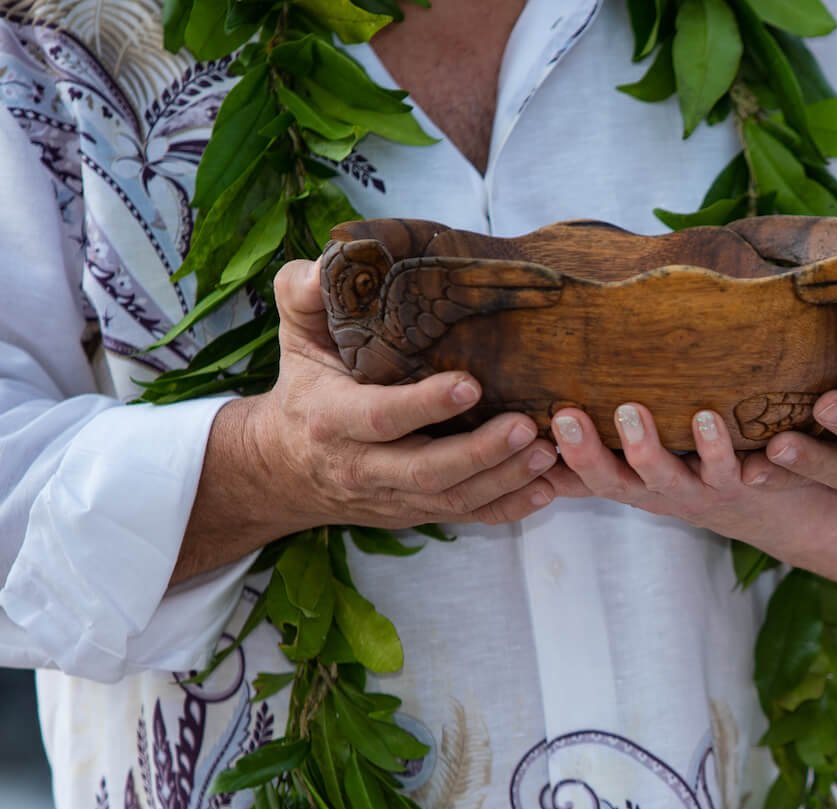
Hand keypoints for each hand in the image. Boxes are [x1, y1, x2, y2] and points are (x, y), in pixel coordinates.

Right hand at [235, 261, 559, 530]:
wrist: (288, 468)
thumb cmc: (306, 388)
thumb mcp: (296, 337)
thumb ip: (303, 294)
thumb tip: (330, 263)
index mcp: (333, 418)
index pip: (380, 418)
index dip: (424, 405)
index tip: (471, 385)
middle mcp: (364, 466)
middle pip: (426, 470)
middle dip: (479, 452)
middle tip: (526, 426)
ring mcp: (395, 496)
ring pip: (453, 498)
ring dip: (504, 479)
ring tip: (547, 453)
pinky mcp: (419, 512)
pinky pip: (467, 517)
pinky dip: (509, 507)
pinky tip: (546, 488)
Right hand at [546, 400, 814, 549]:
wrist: (790, 514)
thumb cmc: (711, 477)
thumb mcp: (660, 472)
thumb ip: (614, 456)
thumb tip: (553, 431)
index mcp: (642, 485)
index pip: (591, 476)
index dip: (566, 455)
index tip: (541, 422)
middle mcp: (668, 494)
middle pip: (619, 482)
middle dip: (590, 453)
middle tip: (569, 416)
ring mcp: (707, 493)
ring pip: (672, 479)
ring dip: (649, 449)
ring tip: (631, 409)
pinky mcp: (748, 487)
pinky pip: (734, 471)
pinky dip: (721, 448)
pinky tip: (709, 418)